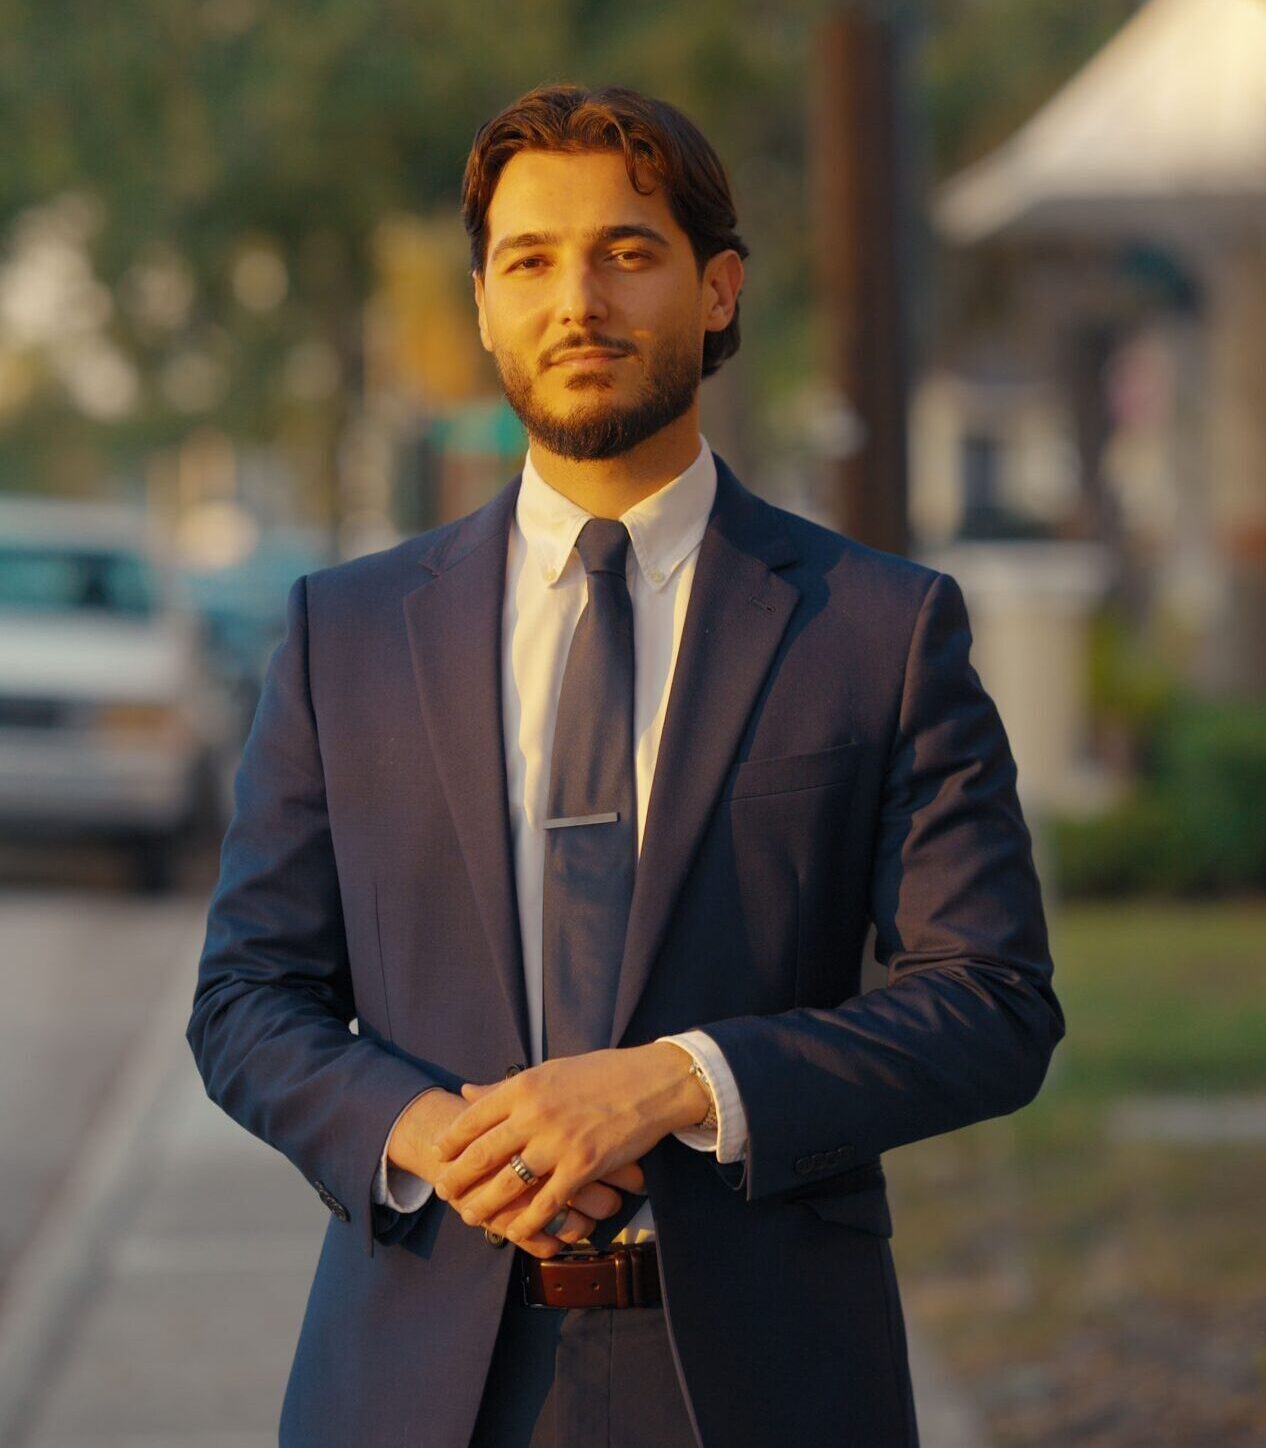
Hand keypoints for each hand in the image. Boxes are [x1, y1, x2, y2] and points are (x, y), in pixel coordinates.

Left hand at [428, 1043, 706, 1249]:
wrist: (652, 1082)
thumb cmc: (601, 1073)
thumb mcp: (549, 1071)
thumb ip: (506, 1088)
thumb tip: (466, 1093)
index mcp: (524, 1086)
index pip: (472, 1118)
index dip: (450, 1142)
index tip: (438, 1156)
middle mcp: (535, 1114)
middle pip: (481, 1155)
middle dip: (456, 1178)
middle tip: (443, 1192)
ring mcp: (558, 1142)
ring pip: (507, 1184)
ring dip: (483, 1206)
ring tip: (470, 1216)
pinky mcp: (583, 1167)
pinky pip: (545, 1204)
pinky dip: (527, 1222)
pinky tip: (516, 1231)